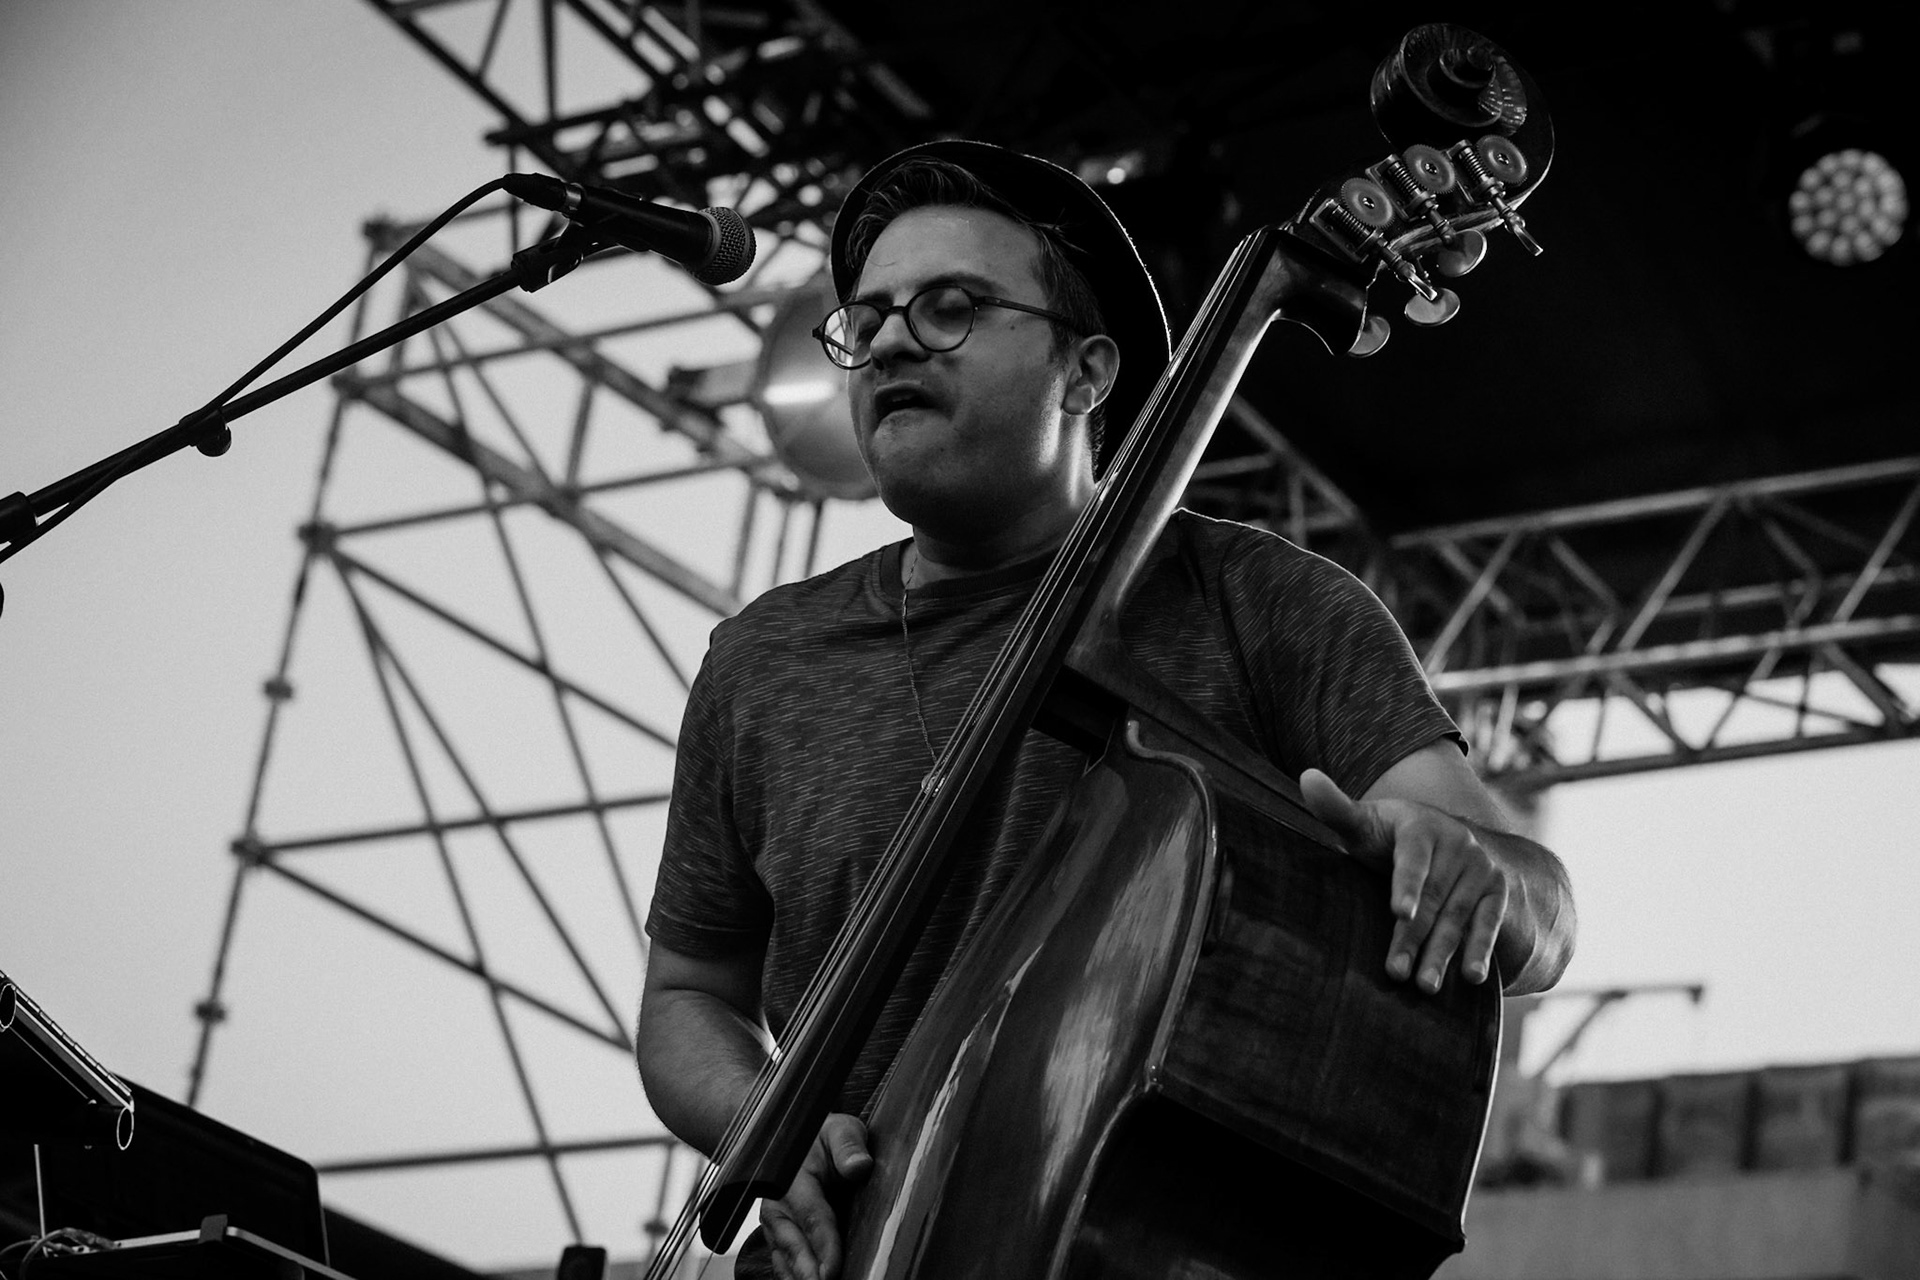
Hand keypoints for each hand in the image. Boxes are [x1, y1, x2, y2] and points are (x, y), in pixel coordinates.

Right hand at [759, 1112, 873, 1279]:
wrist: (798, 1140)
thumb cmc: (822, 1138)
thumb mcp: (841, 1130)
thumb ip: (848, 1145)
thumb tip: (859, 1166)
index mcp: (792, 1177)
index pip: (811, 1216)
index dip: (823, 1245)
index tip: (832, 1270)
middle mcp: (777, 1204)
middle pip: (792, 1244)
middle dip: (807, 1271)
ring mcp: (775, 1223)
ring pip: (785, 1257)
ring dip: (799, 1276)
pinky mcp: (779, 1236)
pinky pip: (784, 1261)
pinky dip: (795, 1275)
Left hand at [1300, 767, 1508, 993]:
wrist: (1444, 839)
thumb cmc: (1387, 837)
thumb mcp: (1364, 823)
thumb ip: (1336, 808)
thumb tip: (1305, 778)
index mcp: (1421, 825)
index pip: (1413, 858)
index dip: (1407, 885)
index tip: (1399, 913)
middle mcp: (1458, 843)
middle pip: (1433, 897)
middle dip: (1414, 936)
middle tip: (1396, 973)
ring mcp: (1480, 868)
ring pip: (1459, 916)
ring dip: (1443, 953)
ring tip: (1425, 986)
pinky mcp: (1497, 892)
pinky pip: (1490, 922)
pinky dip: (1482, 949)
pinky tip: (1471, 978)